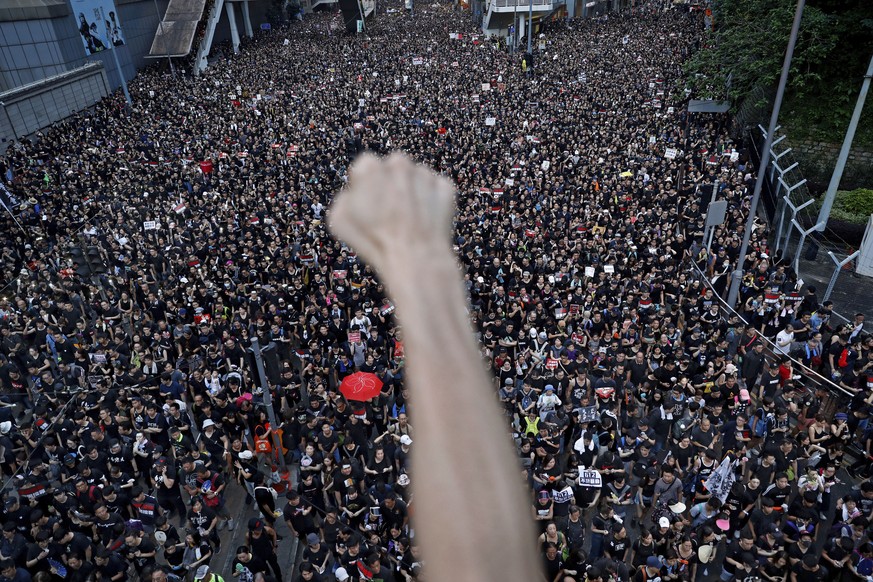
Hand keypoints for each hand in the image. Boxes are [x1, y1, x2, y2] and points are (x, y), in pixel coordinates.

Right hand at [329, 153, 454, 279]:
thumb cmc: (374, 240)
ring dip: (412, 191)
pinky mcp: (445, 187)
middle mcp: (399, 163)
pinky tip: (425, 220)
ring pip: (416, 178)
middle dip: (391, 184)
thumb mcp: (339, 220)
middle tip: (390, 210)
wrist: (414, 257)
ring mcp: (425, 174)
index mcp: (370, 167)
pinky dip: (433, 201)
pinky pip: (436, 189)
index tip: (368, 202)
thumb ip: (344, 197)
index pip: (366, 166)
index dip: (366, 185)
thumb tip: (353, 192)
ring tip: (409, 219)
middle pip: (393, 168)